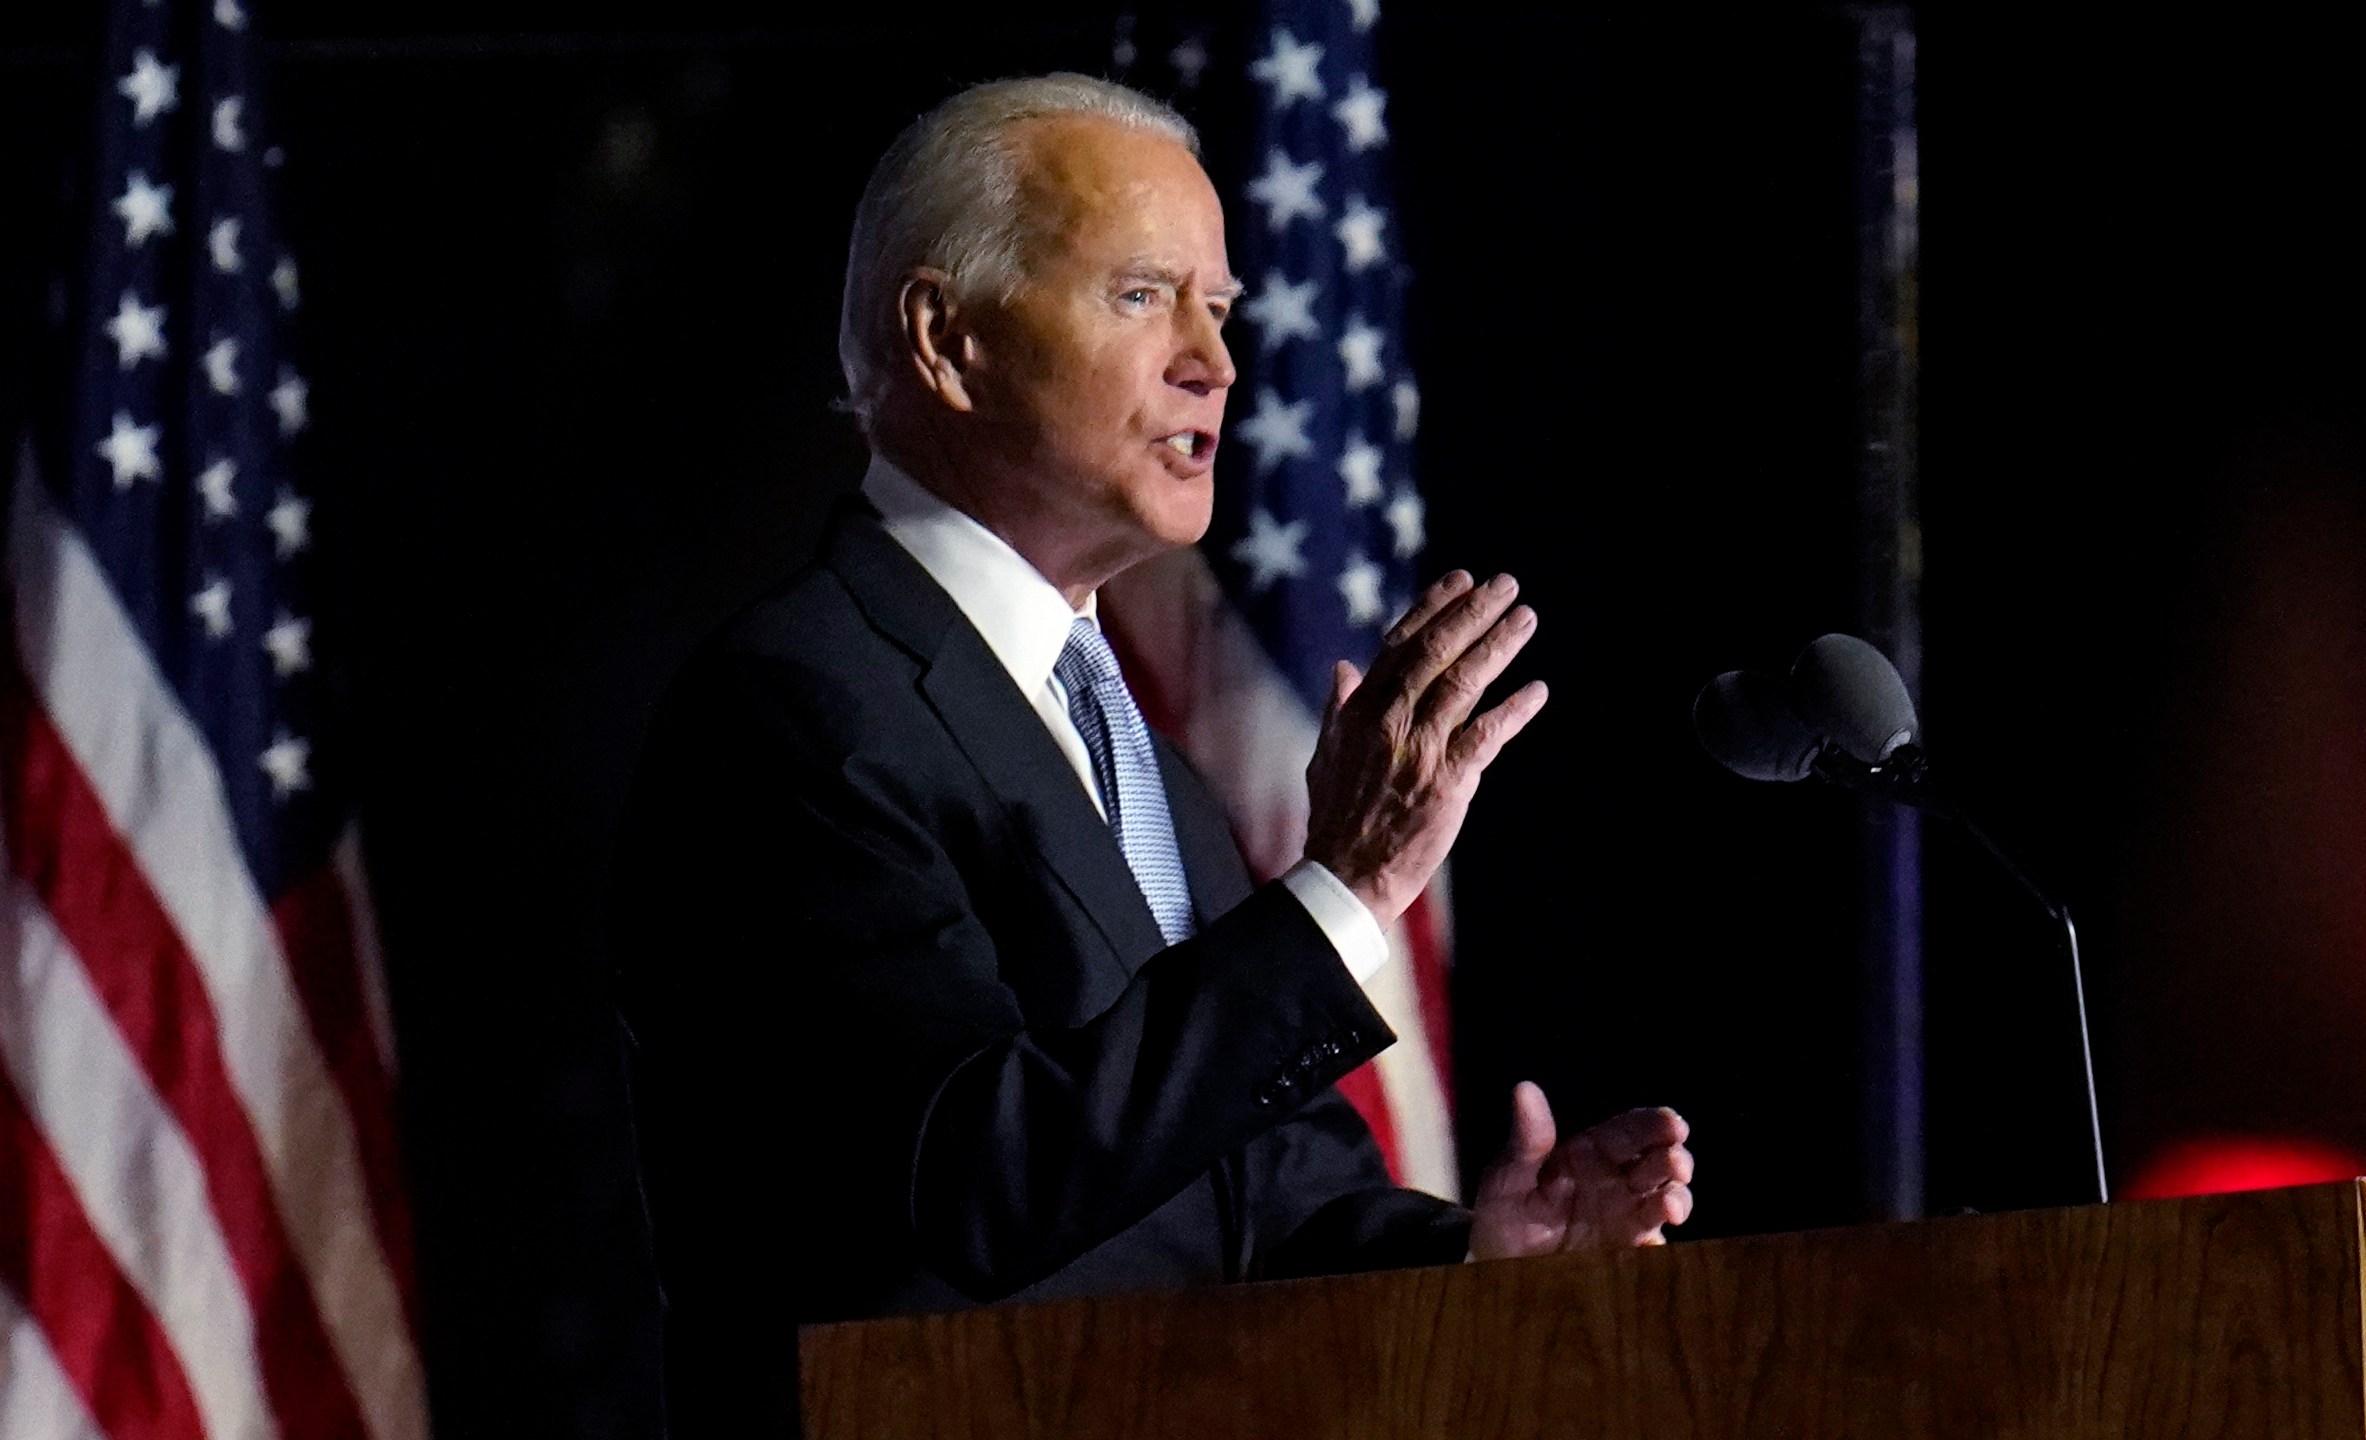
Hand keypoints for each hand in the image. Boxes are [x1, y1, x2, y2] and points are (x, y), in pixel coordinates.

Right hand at [1303, 570, 1546, 927]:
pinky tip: (1536, 691)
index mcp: (1362, 709)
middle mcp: (1390, 720)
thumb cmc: (1336, 816)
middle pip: (1437, 652)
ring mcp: (1420, 749)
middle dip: (1473, 613)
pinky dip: (1513, 711)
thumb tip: (1344, 667)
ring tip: (1526, 619)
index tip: (1462, 580)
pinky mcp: (1447, 782)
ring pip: (1464, 684)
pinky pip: (1486, 736)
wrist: (1345, 872)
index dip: (1433, 607)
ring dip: (1498, 647)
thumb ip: (1339, 707)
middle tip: (1505, 585)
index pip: (1402, 643)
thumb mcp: (1325, 753)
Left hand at [1468, 1082, 1692, 1260]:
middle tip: (1676, 1165)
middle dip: (1675, 1159)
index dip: (1657, 1123)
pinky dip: (1659, 1245)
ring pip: (1666, 1199)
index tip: (1673, 1124)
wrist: (1497, 1267)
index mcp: (1593, 1151)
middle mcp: (1617, 1179)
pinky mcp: (1625, 1251)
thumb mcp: (1507, 1176)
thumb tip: (1524, 1089)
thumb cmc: (1503, 1211)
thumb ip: (1526, 1140)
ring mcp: (1625, 1216)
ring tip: (1670, 1206)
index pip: (1633, 1129)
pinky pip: (1651, 1245)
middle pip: (1659, 1161)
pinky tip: (1654, 1246)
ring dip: (1676, 1199)